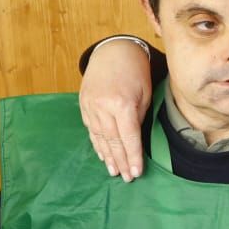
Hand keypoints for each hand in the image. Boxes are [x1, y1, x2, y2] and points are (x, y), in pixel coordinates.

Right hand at [80, 39, 153, 181]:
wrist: (112, 51)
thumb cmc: (135, 72)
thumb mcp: (145, 94)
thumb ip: (139, 118)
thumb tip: (135, 141)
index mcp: (121, 104)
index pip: (129, 137)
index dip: (133, 157)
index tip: (137, 172)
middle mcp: (102, 107)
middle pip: (112, 141)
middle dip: (121, 161)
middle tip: (127, 177)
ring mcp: (90, 106)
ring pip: (99, 137)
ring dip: (107, 156)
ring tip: (114, 171)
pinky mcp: (84, 105)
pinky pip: (91, 129)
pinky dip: (97, 143)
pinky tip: (103, 155)